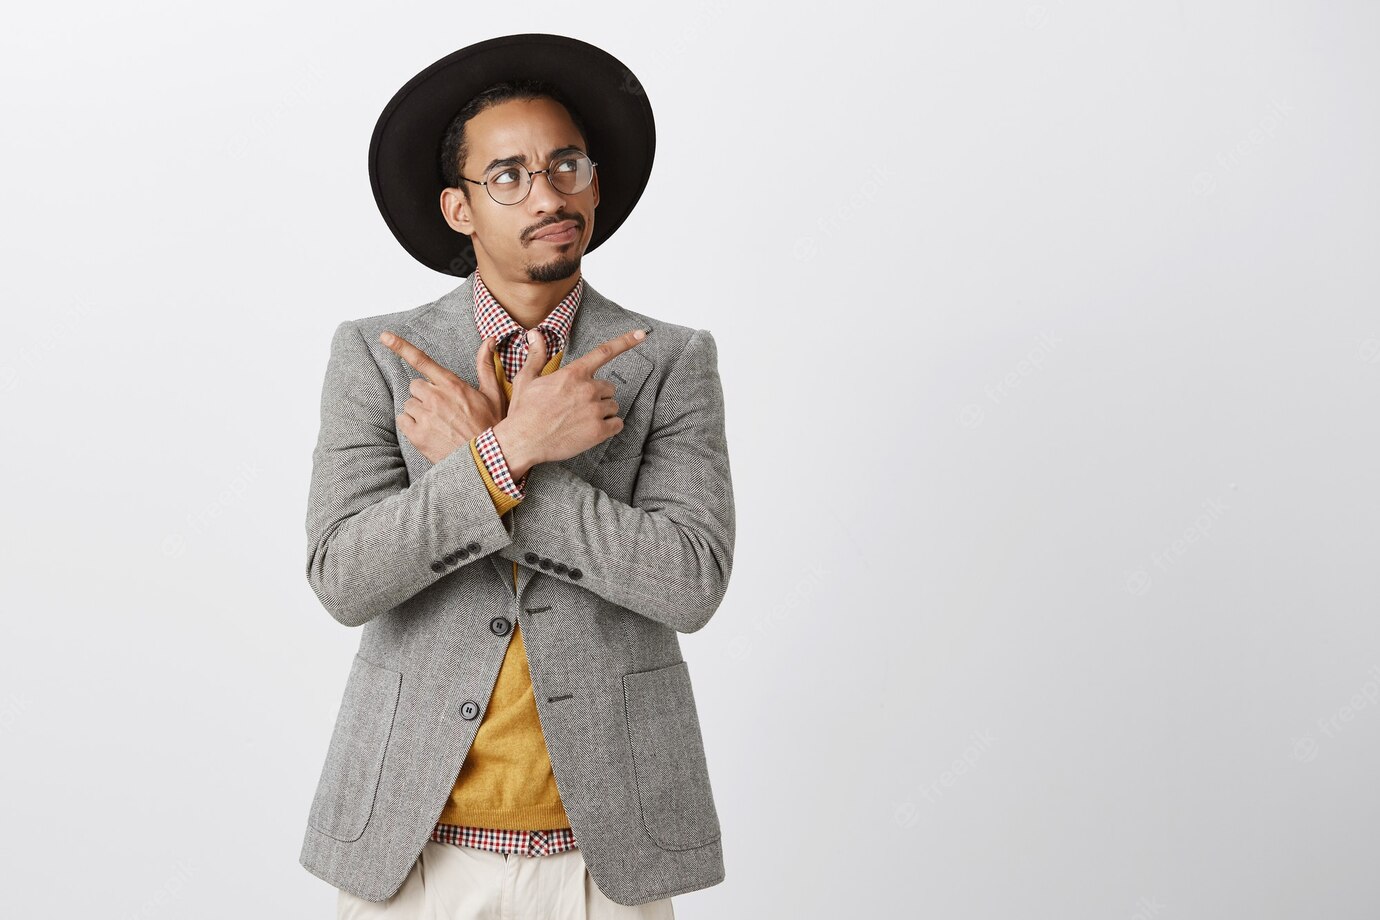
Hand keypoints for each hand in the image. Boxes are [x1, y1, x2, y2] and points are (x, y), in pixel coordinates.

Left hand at [379, 331, 504, 463]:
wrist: (486, 461)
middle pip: (415, 386)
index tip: (384, 336)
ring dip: (419, 412)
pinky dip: (412, 426)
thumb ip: (485, 365)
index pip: (422, 360)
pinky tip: (430, 433)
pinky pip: (403, 421)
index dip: (401, 346)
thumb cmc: (491, 426)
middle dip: (425, 395)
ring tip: (439, 425)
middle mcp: (436, 397)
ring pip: (409, 404)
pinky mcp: (417, 435)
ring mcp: (425, 416)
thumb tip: (489, 339)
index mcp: (452, 384)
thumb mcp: (493, 394)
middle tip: (443, 410)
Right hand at [494, 327, 647, 479]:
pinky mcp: (599, 431)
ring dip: (602, 412)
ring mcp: (595, 410)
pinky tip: (590, 430)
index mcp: (573, 373)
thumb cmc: (523, 411)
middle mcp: (588, 388)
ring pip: (613, 406)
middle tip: (577, 406)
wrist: (523, 442)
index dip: (625, 341)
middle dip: (598, 395)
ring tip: (579, 420)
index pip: (604, 351)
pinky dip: (608, 427)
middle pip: (609, 387)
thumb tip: (534, 333)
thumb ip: (537, 355)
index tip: (642, 334)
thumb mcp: (526, 379)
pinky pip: (617, 424)